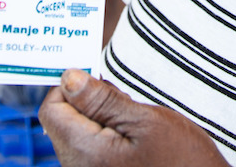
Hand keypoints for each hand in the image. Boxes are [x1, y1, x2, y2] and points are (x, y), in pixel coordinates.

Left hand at [39, 69, 228, 166]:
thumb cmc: (183, 161)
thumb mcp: (146, 120)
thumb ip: (102, 100)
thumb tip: (68, 77)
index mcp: (84, 153)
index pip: (52, 108)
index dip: (71, 86)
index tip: (99, 80)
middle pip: (64, 122)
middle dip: (89, 104)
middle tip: (126, 105)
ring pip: (77, 135)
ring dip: (100, 121)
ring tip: (135, 127)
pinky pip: (90, 151)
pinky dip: (107, 137)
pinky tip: (133, 141)